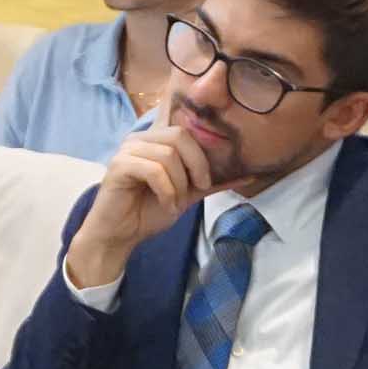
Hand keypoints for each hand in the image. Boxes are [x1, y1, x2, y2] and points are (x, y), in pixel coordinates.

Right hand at [66, 119, 219, 290]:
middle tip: (196, 189)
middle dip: (195, 165)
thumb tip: (249, 175)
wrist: (119, 235)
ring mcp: (126, 150)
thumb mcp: (186, 194)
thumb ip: (211, 183)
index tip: (206, 183)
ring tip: (174, 202)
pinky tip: (165, 205)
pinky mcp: (118, 166)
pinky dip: (166, 191)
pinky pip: (153, 170)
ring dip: (178, 184)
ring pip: (168, 155)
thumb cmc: (148, 211)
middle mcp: (139, 139)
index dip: (202, 156)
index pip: (186, 133)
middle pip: (179, 137)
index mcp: (154, 141)